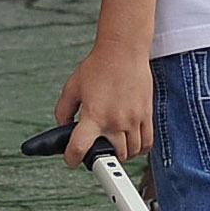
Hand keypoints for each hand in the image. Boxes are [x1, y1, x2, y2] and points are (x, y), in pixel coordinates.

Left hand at [55, 44, 152, 165]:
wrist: (123, 52)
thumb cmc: (99, 66)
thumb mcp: (72, 88)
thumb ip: (63, 111)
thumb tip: (64, 128)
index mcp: (93, 115)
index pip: (79, 149)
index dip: (71, 158)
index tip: (72, 158)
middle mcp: (115, 121)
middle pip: (110, 156)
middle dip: (101, 157)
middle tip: (96, 150)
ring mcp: (133, 120)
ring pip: (130, 153)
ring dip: (120, 154)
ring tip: (113, 146)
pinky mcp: (146, 115)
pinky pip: (147, 143)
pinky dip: (138, 149)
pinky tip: (130, 142)